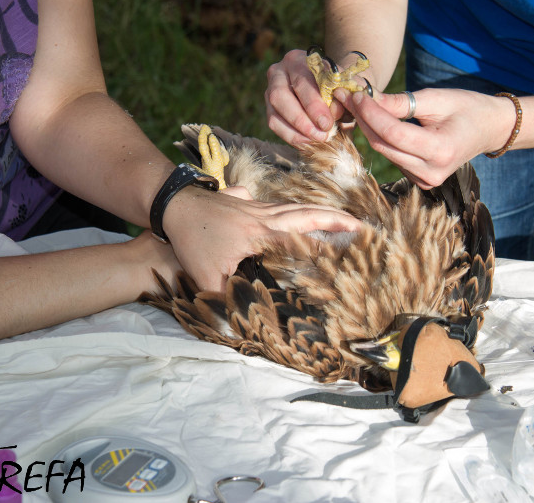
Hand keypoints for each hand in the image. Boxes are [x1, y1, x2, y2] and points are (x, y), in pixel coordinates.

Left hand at [162, 186, 362, 291]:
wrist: (173, 204)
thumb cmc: (191, 239)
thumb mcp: (205, 276)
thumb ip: (222, 301)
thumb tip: (231, 330)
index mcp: (261, 233)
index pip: (302, 238)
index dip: (327, 244)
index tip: (351, 248)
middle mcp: (264, 216)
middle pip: (308, 214)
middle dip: (336, 219)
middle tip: (361, 225)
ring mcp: (257, 206)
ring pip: (296, 208)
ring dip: (321, 213)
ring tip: (341, 220)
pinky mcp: (247, 203)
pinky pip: (281, 206)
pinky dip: (298, 211)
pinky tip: (300, 216)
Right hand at [265, 49, 346, 143]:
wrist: (331, 89)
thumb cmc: (339, 87)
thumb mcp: (345, 88)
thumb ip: (342, 96)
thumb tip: (334, 111)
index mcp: (300, 60)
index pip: (302, 81)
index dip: (313, 104)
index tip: (326, 124)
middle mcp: (280, 71)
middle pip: (281, 95)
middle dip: (300, 119)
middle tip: (321, 135)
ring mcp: (271, 89)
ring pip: (274, 112)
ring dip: (295, 131)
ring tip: (315, 141)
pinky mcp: (269, 106)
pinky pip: (274, 123)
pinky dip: (290, 136)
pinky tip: (306, 143)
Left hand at [334, 88, 514, 187]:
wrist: (490, 129)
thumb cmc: (467, 108)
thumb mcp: (436, 99)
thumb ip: (402, 102)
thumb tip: (368, 98)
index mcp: (440, 151)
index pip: (393, 133)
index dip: (370, 113)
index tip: (356, 94)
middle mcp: (431, 172)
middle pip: (384, 145)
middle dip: (364, 120)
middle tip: (348, 97)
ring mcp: (426, 180)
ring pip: (386, 152)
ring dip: (370, 129)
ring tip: (359, 105)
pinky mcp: (421, 181)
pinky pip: (394, 158)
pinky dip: (383, 139)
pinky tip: (376, 122)